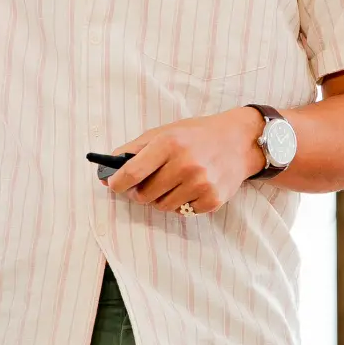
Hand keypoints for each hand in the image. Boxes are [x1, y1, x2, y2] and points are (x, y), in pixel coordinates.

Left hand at [103, 107, 262, 215]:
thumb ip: (133, 150)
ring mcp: (200, 184)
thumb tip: (105, 175)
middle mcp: (185, 164)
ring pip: (162, 206)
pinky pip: (183, 212)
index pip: (132, 172)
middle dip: (140, 192)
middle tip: (147, 183)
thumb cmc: (195, 135)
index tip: (113, 185)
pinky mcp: (212, 200)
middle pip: (144, 195)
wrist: (238, 141)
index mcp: (169, 144)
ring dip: (161, 198)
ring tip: (173, 182)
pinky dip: (182, 203)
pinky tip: (191, 187)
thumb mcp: (164, 132)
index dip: (117, 183)